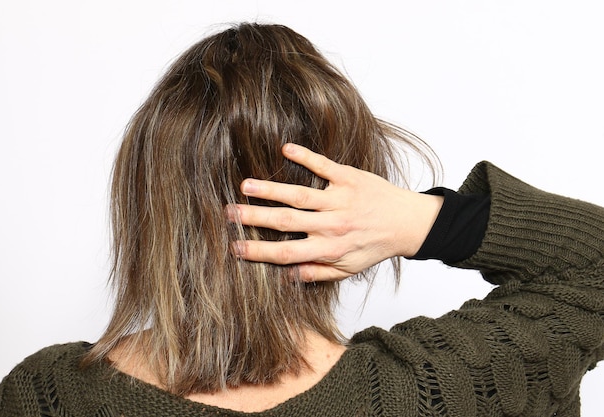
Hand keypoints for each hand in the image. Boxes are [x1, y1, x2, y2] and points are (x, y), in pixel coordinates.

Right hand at [228, 144, 443, 281]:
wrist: (407, 223)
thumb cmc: (374, 246)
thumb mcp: (348, 268)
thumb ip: (317, 273)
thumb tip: (286, 277)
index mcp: (329, 248)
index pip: (287, 253)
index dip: (259, 252)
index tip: (235, 248)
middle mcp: (332, 225)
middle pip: (286, 222)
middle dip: (255, 218)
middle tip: (228, 213)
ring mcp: (340, 199)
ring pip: (300, 195)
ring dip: (271, 189)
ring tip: (245, 185)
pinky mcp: (349, 178)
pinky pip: (324, 166)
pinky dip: (305, 157)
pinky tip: (285, 150)